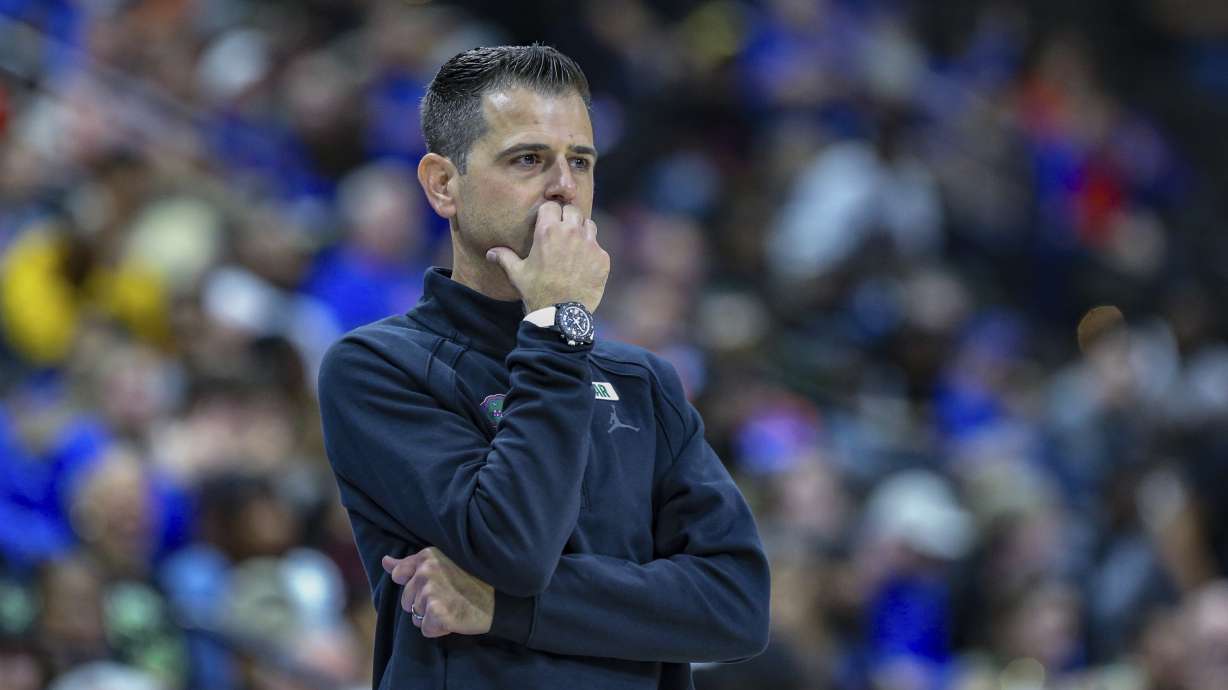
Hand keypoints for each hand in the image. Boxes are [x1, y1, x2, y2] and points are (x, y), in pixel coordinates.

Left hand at [381, 548, 493, 637]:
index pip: (399, 576)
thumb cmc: (472, 579)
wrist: (500, 599)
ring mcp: (431, 593)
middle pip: (406, 601)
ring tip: (453, 606)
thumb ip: (411, 563)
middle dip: (423, 604)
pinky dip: (439, 628)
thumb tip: (385, 561)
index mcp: (427, 557)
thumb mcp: (441, 561)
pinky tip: (455, 618)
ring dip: (432, 617)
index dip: (414, 586)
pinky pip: (426, 629)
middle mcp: (426, 572)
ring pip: (415, 617)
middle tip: (449, 597)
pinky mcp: (438, 614)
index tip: (434, 584)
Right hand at [485, 202, 609, 312]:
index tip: (548, 221)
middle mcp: (571, 232)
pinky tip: (584, 265)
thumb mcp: (517, 274)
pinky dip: (592, 253)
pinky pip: (598, 247)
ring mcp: (590, 244)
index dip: (549, 213)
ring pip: (589, 225)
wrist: (561, 315)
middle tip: (562, 231)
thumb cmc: (536, 292)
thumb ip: (505, 258)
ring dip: (582, 231)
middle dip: (567, 217)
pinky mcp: (602, 258)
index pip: (551, 206)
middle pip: (573, 210)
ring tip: (574, 245)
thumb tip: (490, 253)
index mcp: (548, 231)